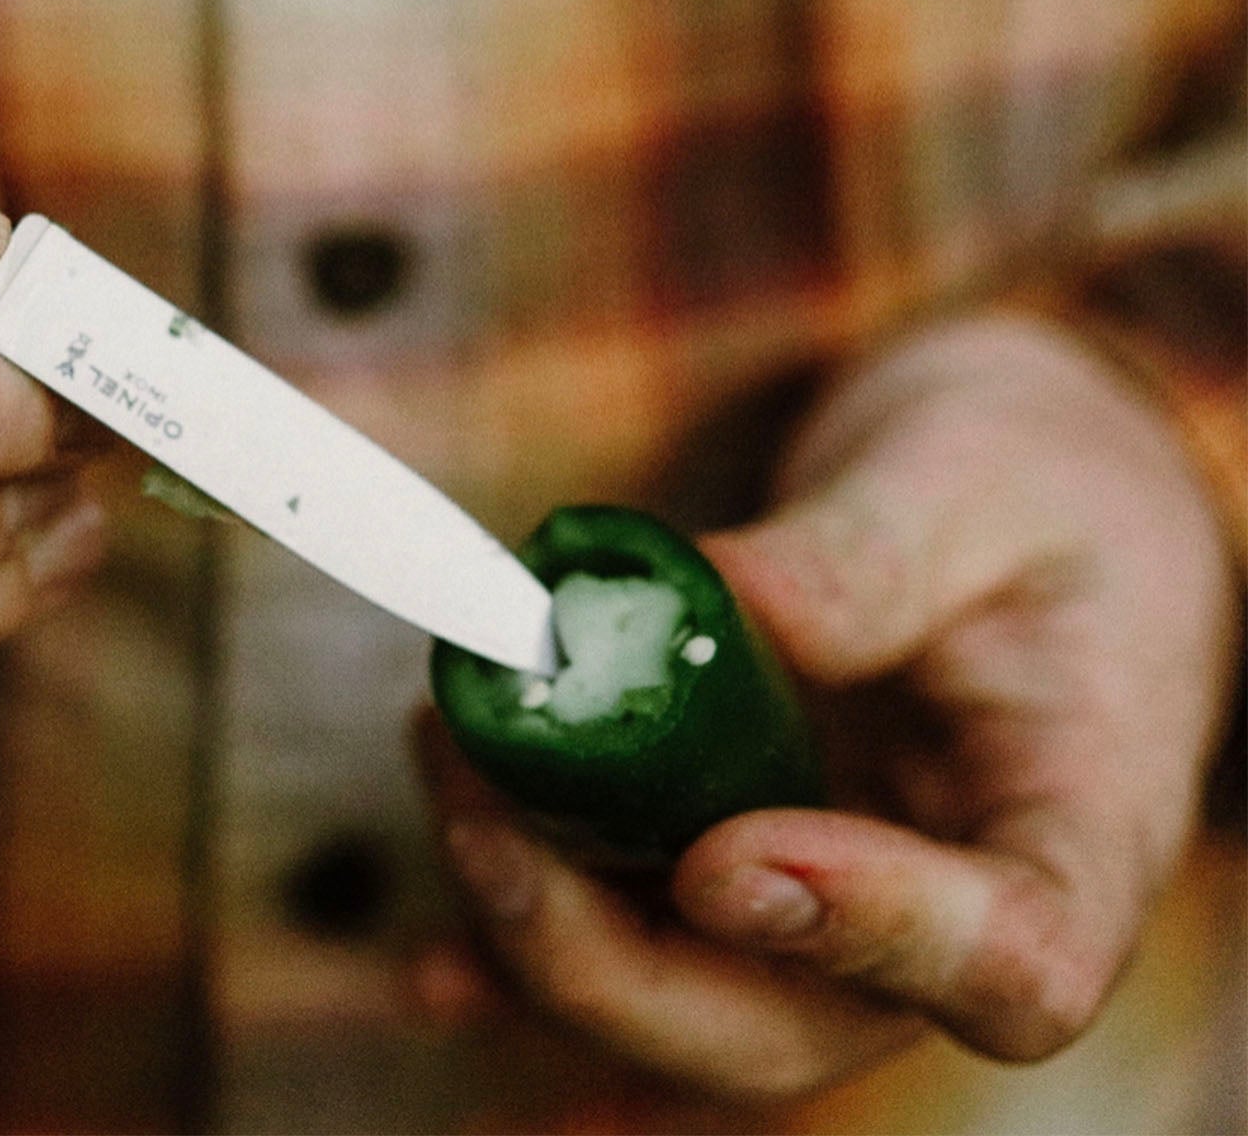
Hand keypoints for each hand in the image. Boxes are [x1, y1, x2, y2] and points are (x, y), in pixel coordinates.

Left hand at [418, 315, 1240, 1102]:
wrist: (1025, 484)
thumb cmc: (1032, 477)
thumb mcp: (965, 481)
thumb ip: (856, 558)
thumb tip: (714, 604)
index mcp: (1075, 828)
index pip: (1008, 960)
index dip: (866, 937)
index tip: (725, 857)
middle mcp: (947, 906)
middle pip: (793, 1026)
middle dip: (614, 960)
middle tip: (485, 825)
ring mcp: (837, 903)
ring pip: (685, 993)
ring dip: (542, 918)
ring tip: (447, 755)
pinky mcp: (745, 859)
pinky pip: (635, 935)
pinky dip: (527, 946)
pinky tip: (428, 959)